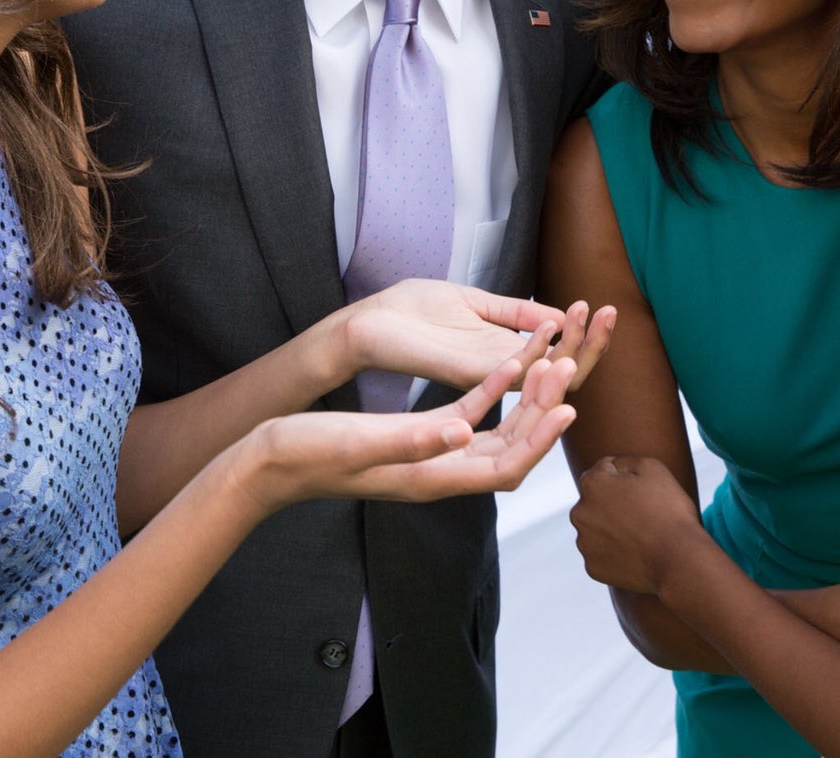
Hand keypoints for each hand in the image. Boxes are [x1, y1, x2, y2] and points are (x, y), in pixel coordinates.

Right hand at [244, 349, 577, 508]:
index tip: (567, 406)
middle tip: (566, 369)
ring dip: (525, 399)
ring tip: (550, 361)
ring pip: (496, 429)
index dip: (540, 440)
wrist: (271, 462)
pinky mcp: (419, 434)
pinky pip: (468, 412)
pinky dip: (492, 389)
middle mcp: (441, 471)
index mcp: (432, 479)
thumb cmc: (310, 454)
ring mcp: (432, 453)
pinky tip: (509, 363)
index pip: (505, 466)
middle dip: (543, 412)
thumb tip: (465, 433)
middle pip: (511, 447)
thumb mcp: (361, 442)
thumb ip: (414, 439)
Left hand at [339, 280, 615, 391]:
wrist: (367, 324)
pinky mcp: (462, 378)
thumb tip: (556, 317)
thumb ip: (514, 315)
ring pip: (540, 381)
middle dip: (588, 345)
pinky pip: (506, 380)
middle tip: (610, 316)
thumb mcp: (473, 304)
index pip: (558, 358)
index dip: (585, 337)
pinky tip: (552, 345)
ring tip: (589, 326)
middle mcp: (498, 373)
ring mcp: (482, 380)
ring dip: (568, 356)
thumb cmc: (412, 314)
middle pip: (558, 374)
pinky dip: (534, 363)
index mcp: (502, 355)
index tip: (604, 309)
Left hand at [570, 455, 712, 595]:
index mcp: (591, 484)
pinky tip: (636, 553)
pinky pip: (603, 554)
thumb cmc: (669, 510)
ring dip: (612, 528)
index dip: (627, 479)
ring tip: (642, 535)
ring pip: (597, 529)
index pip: (604, 471)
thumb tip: (611, 467)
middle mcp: (580, 513)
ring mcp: (584, 543)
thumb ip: (623, 460)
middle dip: (614, 503)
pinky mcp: (593, 567)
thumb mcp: (652, 467)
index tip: (644, 491)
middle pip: (597, 501)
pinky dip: (615, 553)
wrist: (679, 560)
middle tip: (644, 514)